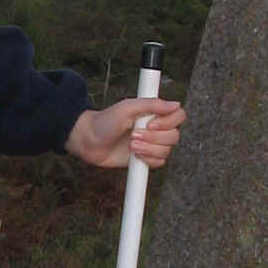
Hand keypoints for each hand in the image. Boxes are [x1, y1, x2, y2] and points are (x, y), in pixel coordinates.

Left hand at [65, 98, 185, 168]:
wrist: (89, 141)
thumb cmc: (105, 121)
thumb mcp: (127, 107)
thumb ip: (151, 104)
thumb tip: (175, 104)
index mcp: (154, 112)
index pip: (178, 116)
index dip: (168, 122)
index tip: (150, 124)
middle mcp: (156, 128)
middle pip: (174, 136)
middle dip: (154, 138)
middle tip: (133, 134)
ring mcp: (152, 144)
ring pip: (167, 151)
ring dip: (148, 149)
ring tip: (131, 145)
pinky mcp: (146, 158)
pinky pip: (159, 162)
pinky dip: (147, 159)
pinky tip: (133, 154)